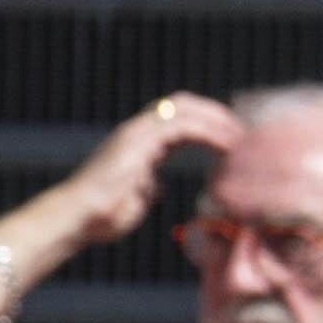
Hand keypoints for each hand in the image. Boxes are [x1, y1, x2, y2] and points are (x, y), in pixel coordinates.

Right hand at [50, 94, 243, 250]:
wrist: (77, 219)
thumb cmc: (100, 216)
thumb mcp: (134, 197)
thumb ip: (148, 186)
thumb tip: (158, 186)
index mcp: (136, 141)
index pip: (177, 116)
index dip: (207, 121)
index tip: (234, 138)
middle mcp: (136, 130)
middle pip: (183, 103)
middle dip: (216, 113)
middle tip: (245, 131)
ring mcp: (135, 132)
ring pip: (184, 108)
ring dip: (218, 120)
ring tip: (243, 137)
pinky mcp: (138, 141)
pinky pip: (182, 126)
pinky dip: (209, 133)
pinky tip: (228, 148)